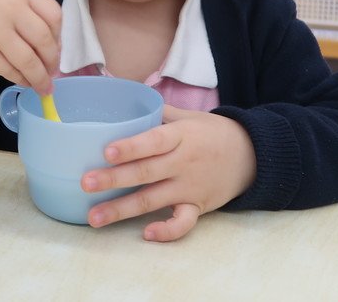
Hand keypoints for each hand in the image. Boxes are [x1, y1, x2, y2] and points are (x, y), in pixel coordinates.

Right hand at [0, 0, 60, 93]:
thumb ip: (31, 12)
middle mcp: (9, 9)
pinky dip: (20, 79)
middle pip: (43, 41)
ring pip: (28, 61)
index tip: (57, 48)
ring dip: (39, 78)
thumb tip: (55, 48)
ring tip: (44, 87)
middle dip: (52, 61)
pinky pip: (9, 71)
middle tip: (53, 72)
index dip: (59, 36)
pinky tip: (24, 81)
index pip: (53, 15)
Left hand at [81, 105, 255, 241]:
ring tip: (94, 218)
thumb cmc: (213, 132)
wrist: (252, 155)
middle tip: (85, 184)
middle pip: (146, 172)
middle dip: (114, 179)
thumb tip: (124, 103)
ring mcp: (190, 187)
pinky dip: (167, 231)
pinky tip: (146, 234)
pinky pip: (182, 223)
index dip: (131, 147)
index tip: (106, 152)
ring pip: (153, 200)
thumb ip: (158, 113)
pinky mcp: (198, 207)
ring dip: (122, 210)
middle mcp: (184, 163)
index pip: (154, 141)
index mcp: (181, 136)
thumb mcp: (189, 116)